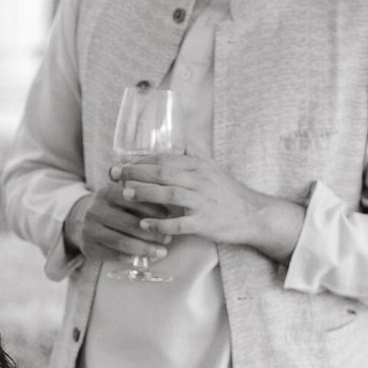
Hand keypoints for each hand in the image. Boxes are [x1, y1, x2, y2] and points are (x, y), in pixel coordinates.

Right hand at [66, 184, 169, 266]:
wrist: (81, 220)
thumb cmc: (113, 208)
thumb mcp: (122, 196)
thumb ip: (142, 200)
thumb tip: (170, 215)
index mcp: (106, 192)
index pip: (134, 201)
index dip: (155, 211)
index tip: (170, 218)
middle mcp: (95, 210)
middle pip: (129, 224)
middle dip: (152, 233)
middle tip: (167, 238)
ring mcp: (89, 230)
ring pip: (122, 242)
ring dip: (145, 249)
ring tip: (161, 252)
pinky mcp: (88, 247)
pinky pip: (113, 255)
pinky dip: (131, 258)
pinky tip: (144, 259)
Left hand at [112, 155, 303, 260]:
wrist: (253, 215)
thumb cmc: (227, 193)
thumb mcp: (212, 169)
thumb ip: (194, 156)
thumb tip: (180, 142)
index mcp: (198, 166)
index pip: (164, 159)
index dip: (140, 161)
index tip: (122, 164)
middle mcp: (200, 180)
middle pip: (162, 173)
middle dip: (135, 173)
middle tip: (114, 175)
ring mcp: (202, 201)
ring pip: (169, 194)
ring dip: (144, 193)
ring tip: (124, 194)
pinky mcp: (204, 222)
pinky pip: (179, 223)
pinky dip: (160, 224)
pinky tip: (144, 225)